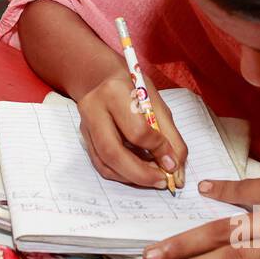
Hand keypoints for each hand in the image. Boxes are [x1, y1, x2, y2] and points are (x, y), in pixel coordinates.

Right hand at [75, 73, 186, 188]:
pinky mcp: (84, 138)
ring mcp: (85, 126)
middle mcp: (93, 110)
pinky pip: (101, 165)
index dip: (158, 149)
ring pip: (105, 164)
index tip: (173, 162)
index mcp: (114, 93)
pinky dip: (122, 174)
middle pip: (113, 152)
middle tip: (162, 181)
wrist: (99, 77)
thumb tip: (175, 168)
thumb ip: (169, 135)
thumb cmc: (132, 86)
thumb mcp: (156, 102)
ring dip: (132, 177)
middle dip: (141, 174)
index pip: (137, 130)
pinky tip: (138, 172)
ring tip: (153, 177)